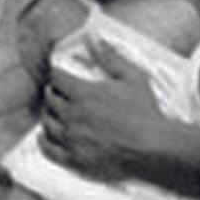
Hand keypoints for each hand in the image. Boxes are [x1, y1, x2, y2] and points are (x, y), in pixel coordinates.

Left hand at [35, 32, 174, 184]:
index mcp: (82, 93)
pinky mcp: (75, 159)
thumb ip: (111, 57)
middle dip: (53, 93)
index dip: (57, 75)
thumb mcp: (132, 78)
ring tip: (56, 113)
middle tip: (60, 94)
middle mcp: (72, 115)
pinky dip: (44, 140)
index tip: (61, 76)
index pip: (56, 78)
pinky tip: (46, 136)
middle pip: (49, 99)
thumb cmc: (146, 113)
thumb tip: (95, 40)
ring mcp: (72, 138)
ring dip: (49, 115)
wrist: (155, 149)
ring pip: (46, 122)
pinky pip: (48, 149)